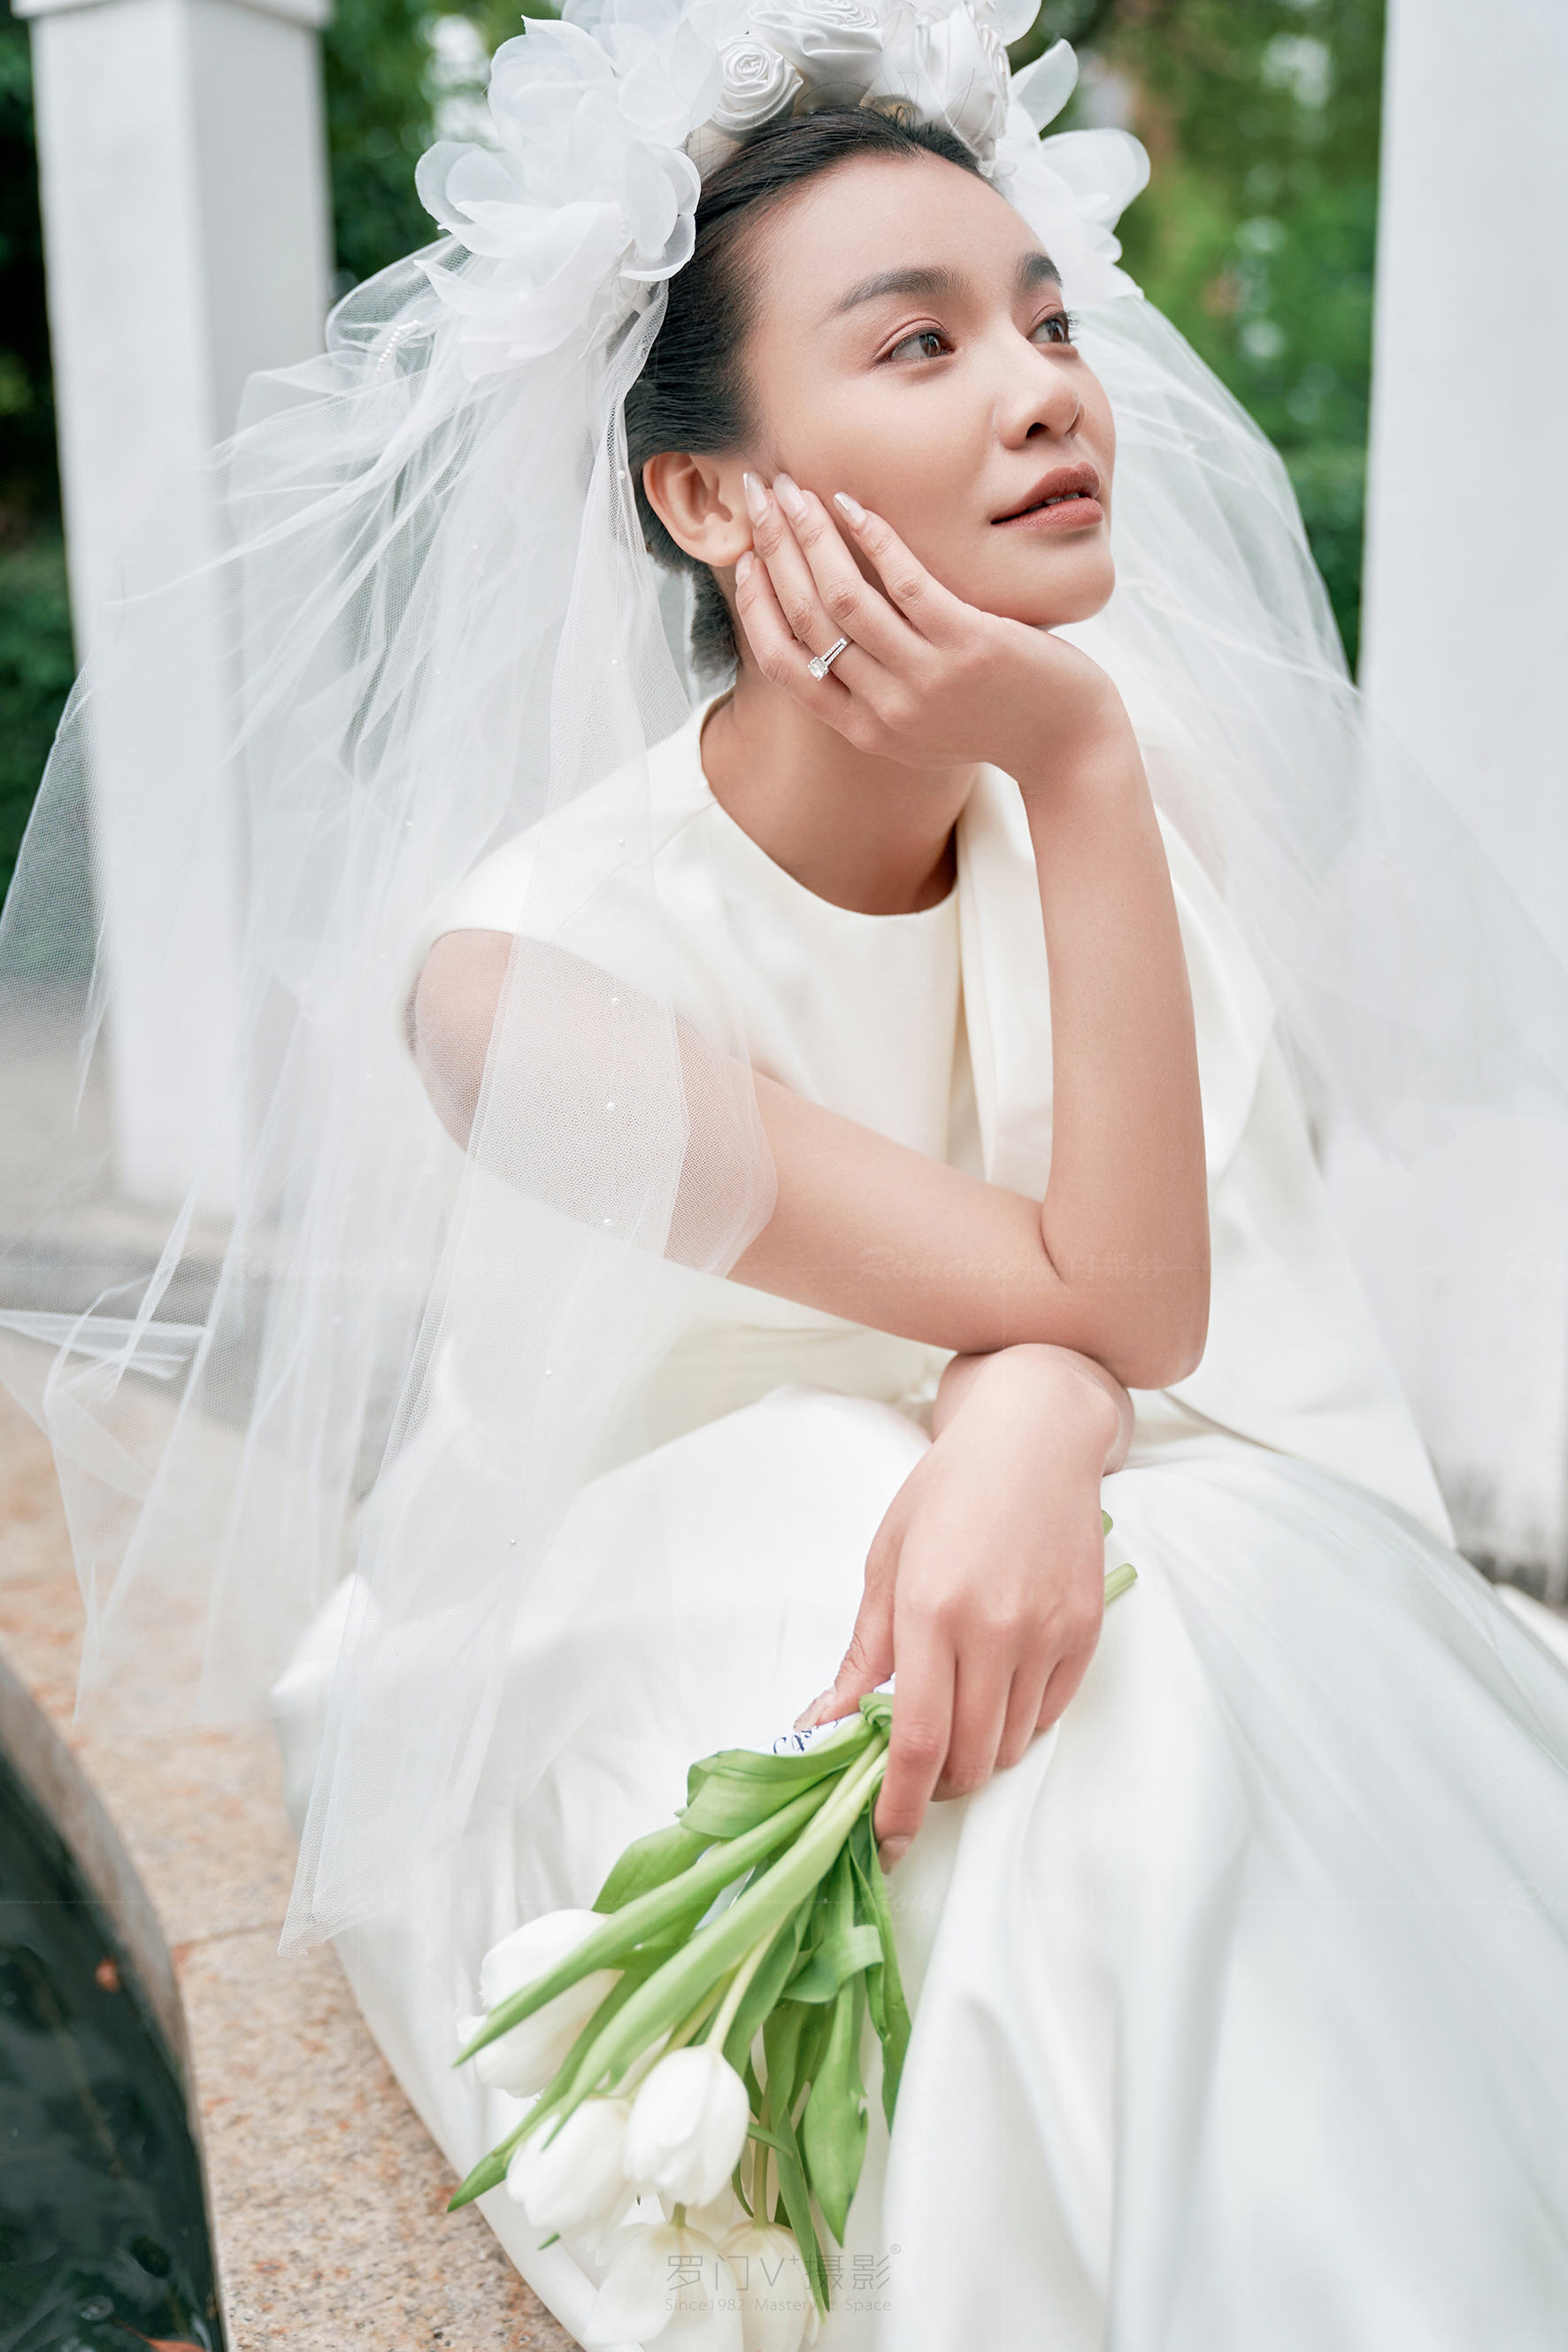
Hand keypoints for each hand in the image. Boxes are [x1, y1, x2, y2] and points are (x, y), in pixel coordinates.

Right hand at [734, 472, 1125, 786]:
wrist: (1067, 745)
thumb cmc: (995, 721)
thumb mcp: (921, 725)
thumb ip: (876, 689)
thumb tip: (833, 634)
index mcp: (865, 730)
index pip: (783, 664)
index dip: (756, 606)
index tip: (746, 558)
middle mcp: (886, 710)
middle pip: (806, 621)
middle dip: (773, 550)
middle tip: (758, 497)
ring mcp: (926, 679)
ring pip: (845, 599)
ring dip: (811, 535)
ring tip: (796, 488)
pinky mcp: (968, 646)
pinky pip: (907, 583)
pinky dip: (875, 539)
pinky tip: (855, 504)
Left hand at [795, 1346, 1132, 1869]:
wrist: (1033, 1440)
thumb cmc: (947, 1493)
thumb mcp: (886, 1564)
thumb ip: (862, 1657)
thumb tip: (824, 1726)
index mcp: (932, 1611)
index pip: (919, 1741)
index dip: (900, 1806)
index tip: (885, 1840)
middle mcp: (996, 1629)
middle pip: (970, 1759)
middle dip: (938, 1787)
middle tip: (914, 1771)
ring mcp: (1048, 1633)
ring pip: (1012, 1745)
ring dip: (978, 1755)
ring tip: (956, 1713)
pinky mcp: (1085, 1633)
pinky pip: (1048, 1714)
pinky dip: (1016, 1721)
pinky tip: (996, 1684)